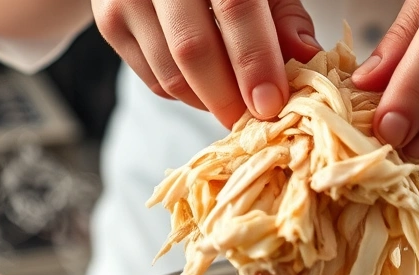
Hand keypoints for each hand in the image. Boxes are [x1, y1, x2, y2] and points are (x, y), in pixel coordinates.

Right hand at [91, 0, 322, 126]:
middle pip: (193, 49)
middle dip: (229, 97)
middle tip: (255, 120)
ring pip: (170, 75)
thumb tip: (308, 58)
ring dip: (209, 102)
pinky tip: (208, 87)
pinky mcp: (110, 23)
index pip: (235, 8)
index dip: (255, 60)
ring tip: (237, 104)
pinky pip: (154, 81)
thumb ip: (285, 18)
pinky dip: (187, 96)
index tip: (270, 103)